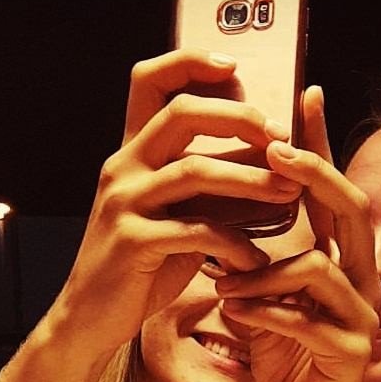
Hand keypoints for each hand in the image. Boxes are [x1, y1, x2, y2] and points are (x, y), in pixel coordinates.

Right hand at [48, 48, 301, 360]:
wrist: (91, 318)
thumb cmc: (140, 266)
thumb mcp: (172, 217)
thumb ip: (203, 189)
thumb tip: (265, 164)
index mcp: (131, 153)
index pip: (150, 82)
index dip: (190, 63)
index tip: (235, 67)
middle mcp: (123, 168)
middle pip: (181, 115)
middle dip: (240, 120)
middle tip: (283, 140)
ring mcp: (124, 203)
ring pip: (194, 172)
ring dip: (251, 181)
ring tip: (289, 194)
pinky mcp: (132, 242)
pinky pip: (197, 233)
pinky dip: (236, 245)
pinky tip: (257, 261)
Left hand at [215, 86, 379, 381]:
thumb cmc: (284, 355)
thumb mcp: (267, 296)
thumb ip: (260, 254)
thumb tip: (229, 201)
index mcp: (341, 260)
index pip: (334, 192)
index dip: (323, 144)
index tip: (306, 93)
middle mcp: (362, 279)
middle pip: (351, 209)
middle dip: (313, 173)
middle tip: (272, 150)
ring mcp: (363, 315)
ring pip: (320, 267)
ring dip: (264, 270)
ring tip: (224, 283)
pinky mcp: (352, 352)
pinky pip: (306, 319)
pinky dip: (265, 312)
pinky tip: (235, 312)